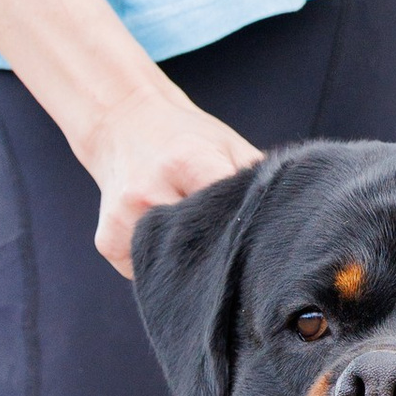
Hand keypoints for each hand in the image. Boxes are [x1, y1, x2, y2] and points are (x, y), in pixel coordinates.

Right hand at [80, 77, 258, 279]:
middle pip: (202, 248)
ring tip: (200, 244)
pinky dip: (164, 264)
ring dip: (192, 265)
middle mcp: (150, 193)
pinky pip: (147, 272)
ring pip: (174, 267)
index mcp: (187, 163)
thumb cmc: (185, 137)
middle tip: (237, 255)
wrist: (122, 123)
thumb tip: (287, 225)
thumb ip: (256, 181)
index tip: (261, 242)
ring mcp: (124, 221)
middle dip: (223, 254)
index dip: (248, 230)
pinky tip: (167, 241)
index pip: (229, 215)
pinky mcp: (108, 242)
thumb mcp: (227, 144)